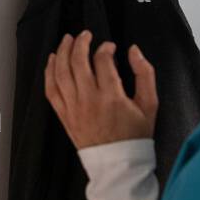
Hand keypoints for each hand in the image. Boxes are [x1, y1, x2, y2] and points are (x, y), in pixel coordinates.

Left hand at [44, 30, 158, 149]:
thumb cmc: (135, 135)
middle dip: (80, 43)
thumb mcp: (150, 105)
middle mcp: (89, 100)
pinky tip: (52, 61)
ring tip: (67, 40)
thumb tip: (134, 50)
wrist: (119, 165)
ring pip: (61, 73)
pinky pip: (51, 90)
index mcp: (112, 97)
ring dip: (62, 52)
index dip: (105, 48)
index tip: (110, 46)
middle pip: (78, 62)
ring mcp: (74, 108)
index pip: (103, 61)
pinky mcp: (64, 116)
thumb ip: (145, 73)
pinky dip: (49, 72)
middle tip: (85, 34)